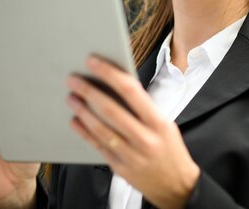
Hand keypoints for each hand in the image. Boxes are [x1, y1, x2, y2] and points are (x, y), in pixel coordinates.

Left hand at [66, 56, 199, 208]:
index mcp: (159, 123)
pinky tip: (75, 121)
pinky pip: (98, 147)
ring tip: (71, 97)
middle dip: (89, 91)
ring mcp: (132, 156)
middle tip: (73, 79)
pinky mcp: (120, 169)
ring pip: (100, 129)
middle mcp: (145, 139)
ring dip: (82, 111)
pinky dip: (84, 132)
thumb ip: (143, 109)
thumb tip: (115, 86)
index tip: (94, 62)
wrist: (177, 187)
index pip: (131, 90)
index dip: (110, 73)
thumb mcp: (165, 125)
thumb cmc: (170, 150)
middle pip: (110, 109)